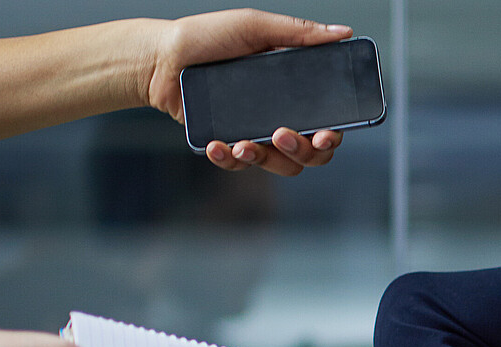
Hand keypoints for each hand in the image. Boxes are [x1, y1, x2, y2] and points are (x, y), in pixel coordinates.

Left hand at [143, 10, 351, 176]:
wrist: (159, 57)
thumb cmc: (205, 37)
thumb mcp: (254, 26)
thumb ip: (298, 33)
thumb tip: (341, 33)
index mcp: (293, 90)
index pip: (327, 122)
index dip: (332, 135)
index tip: (324, 135)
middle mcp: (279, 114)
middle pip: (312, 152)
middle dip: (303, 151)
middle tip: (282, 135)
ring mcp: (255, 132)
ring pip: (281, 165)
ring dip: (267, 159)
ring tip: (244, 143)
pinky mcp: (229, 143)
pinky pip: (241, 165)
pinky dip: (231, 160)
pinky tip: (219, 146)